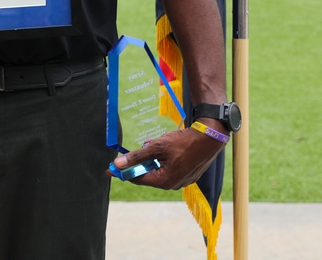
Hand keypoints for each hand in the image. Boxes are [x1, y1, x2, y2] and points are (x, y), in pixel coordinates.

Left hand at [108, 125, 225, 189]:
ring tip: (152, 143)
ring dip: (152, 157)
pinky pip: (169, 168)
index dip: (123, 172)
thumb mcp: (157, 146)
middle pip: (148, 174)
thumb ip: (137, 156)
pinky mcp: (188, 173)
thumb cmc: (184, 142)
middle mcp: (173, 184)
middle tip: (136, 149)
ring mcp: (182, 180)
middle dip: (140, 161)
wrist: (210, 137)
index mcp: (165, 181)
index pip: (137, 179)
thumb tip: (118, 164)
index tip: (110, 168)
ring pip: (159, 169)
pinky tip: (164, 146)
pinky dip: (162, 158)